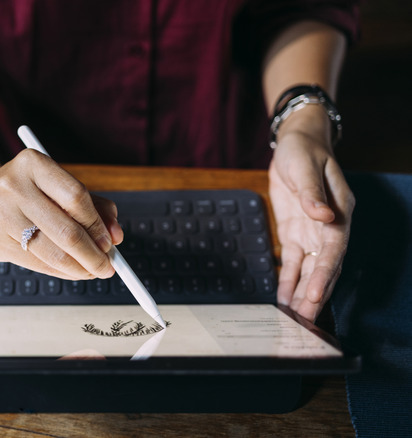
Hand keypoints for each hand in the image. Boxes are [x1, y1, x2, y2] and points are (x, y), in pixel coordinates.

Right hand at [0, 149, 123, 279]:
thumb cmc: (29, 192)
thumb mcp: (59, 186)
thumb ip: (94, 206)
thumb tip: (115, 236)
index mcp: (33, 163)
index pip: (76, 197)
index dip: (97, 224)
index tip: (110, 242)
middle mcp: (14, 187)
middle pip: (66, 230)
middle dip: (93, 254)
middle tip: (108, 266)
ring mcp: (1, 215)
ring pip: (52, 252)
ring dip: (79, 268)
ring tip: (92, 270)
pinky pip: (38, 263)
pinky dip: (61, 271)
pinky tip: (72, 271)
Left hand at [269, 121, 354, 321]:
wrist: (297, 143)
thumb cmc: (305, 151)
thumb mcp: (305, 167)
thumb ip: (312, 193)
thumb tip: (323, 215)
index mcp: (339, 212)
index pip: (334, 248)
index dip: (325, 273)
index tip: (316, 293)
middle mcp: (328, 227)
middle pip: (324, 266)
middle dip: (315, 294)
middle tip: (305, 320)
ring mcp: (311, 233)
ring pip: (308, 270)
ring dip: (302, 293)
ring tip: (295, 318)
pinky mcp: (294, 235)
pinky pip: (291, 263)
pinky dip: (287, 281)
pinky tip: (283, 299)